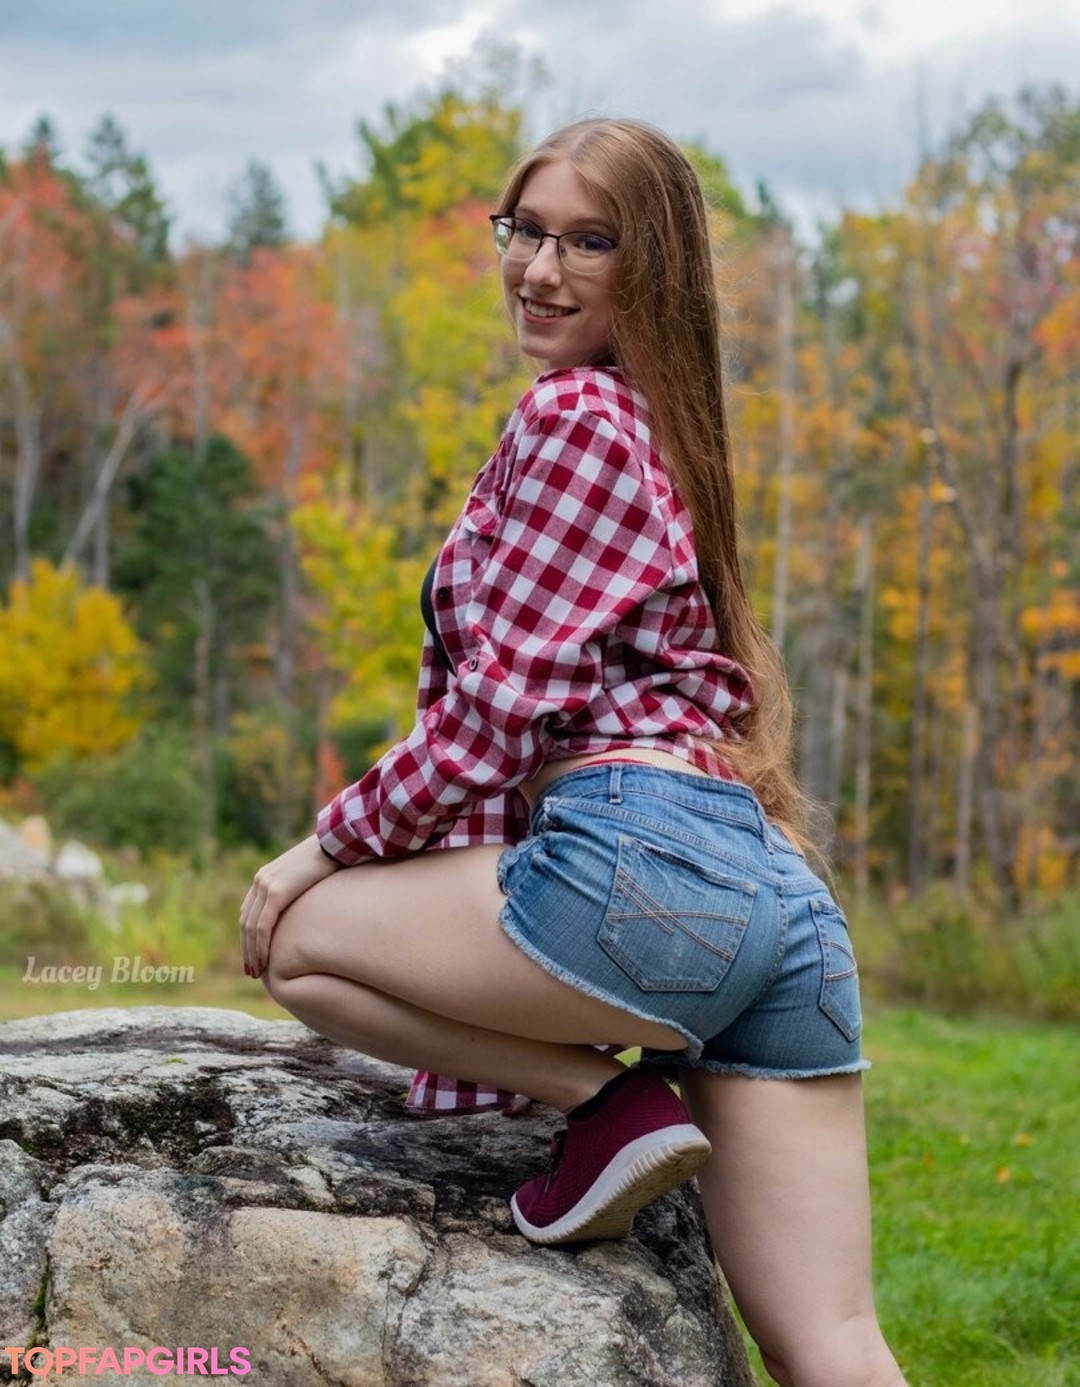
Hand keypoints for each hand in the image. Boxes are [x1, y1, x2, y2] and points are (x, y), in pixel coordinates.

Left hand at [240, 834, 341, 978]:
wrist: (337, 842)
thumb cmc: (331, 859)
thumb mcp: (309, 877)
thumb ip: (300, 891)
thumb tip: (308, 907)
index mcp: (266, 876)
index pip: (249, 912)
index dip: (249, 936)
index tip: (254, 954)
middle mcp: (261, 880)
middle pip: (245, 922)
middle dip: (247, 948)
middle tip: (252, 970)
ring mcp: (267, 885)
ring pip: (250, 927)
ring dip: (252, 952)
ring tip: (257, 972)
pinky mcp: (277, 892)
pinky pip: (262, 926)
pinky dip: (261, 946)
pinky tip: (265, 961)